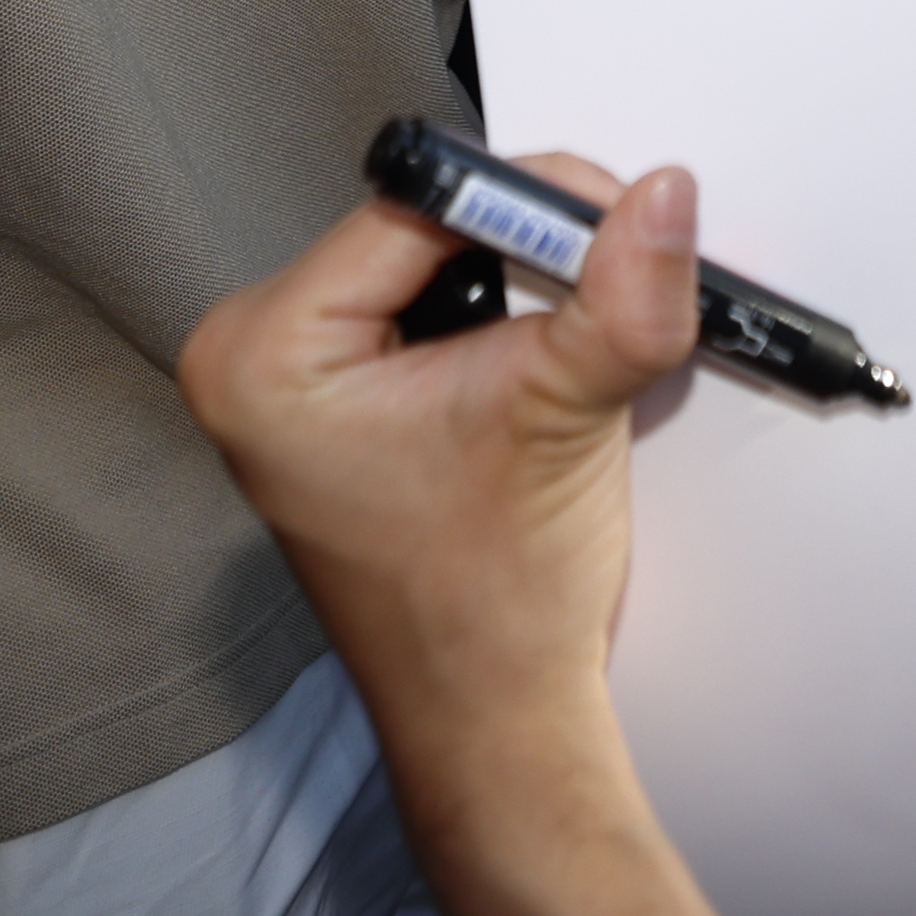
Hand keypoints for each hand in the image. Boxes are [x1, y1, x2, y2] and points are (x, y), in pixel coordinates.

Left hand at [182, 159, 701, 757]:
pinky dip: (500, 314)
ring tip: (566, 341)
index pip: (417, 207)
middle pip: (425, 224)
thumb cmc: (490, 607)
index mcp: (262, 353)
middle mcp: (252, 354)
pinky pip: (430, 302)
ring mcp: (294, 378)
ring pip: (438, 257)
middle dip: (530, 244)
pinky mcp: (339, 398)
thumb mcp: (562, 420)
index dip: (529, 204)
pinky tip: (535, 364)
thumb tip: (663, 196)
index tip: (614, 219)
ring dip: (521, 278)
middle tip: (602, 283)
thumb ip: (618, 300)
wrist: (495, 719)